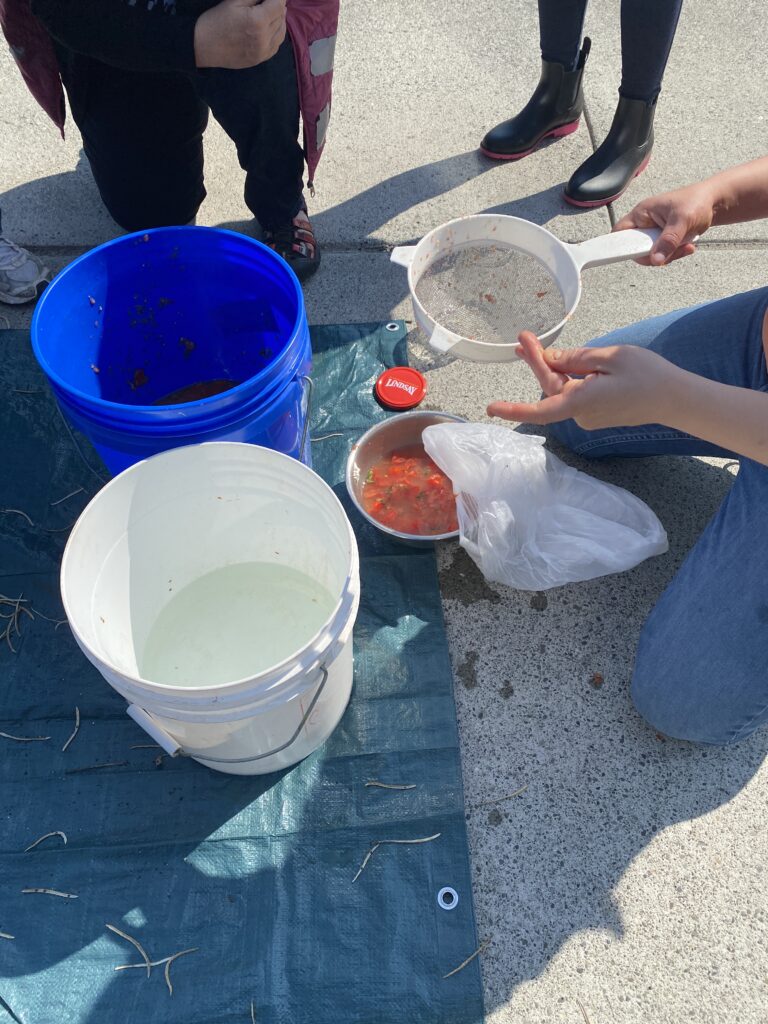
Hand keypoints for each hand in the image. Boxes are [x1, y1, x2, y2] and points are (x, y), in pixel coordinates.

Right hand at [194, 0, 286, 68]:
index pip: (278, 5)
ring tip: (273, 12)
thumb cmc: (217, 20)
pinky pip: (276, 46)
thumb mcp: (234, 1)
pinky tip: (271, 28)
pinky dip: (277, 35)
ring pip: (281, 32)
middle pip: (280, 17)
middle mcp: (263, 38)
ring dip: (279, 20)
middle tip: (270, 1)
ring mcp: (263, 51)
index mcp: (258, 21)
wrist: (203, 46)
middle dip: (277, 7)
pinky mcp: (260, 59)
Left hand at [486, 331, 683, 429]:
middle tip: (523, 337)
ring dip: (553, 367)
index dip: (514, 409)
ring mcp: (589, 415)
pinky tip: (569, 360)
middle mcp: (581, 414)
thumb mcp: (609, 357)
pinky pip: (575, 392)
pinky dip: (569, 376)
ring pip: (562, 389)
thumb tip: (550, 358)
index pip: (540, 408)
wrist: (676, 398)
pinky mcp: (597, 412)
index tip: (491, 408)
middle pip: (550, 388)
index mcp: (581, 401)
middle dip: (537, 362)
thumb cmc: (648, 376)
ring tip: (533, 344)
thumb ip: (575, 358)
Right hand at [614, 181, 717, 265]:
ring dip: (668, 256)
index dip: (620, 246)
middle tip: (670, 252)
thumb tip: (656, 260)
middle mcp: (644, 224)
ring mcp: (654, 233)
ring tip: (686, 246)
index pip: (619, 232)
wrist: (714, 203)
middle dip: (654, 254)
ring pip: (651, 255)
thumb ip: (668, 241)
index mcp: (642, 213)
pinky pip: (663, 255)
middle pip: (635, 249)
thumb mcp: (682, 220)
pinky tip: (688, 246)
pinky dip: (675, 255)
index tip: (635, 253)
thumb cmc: (697, 202)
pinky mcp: (663, 240)